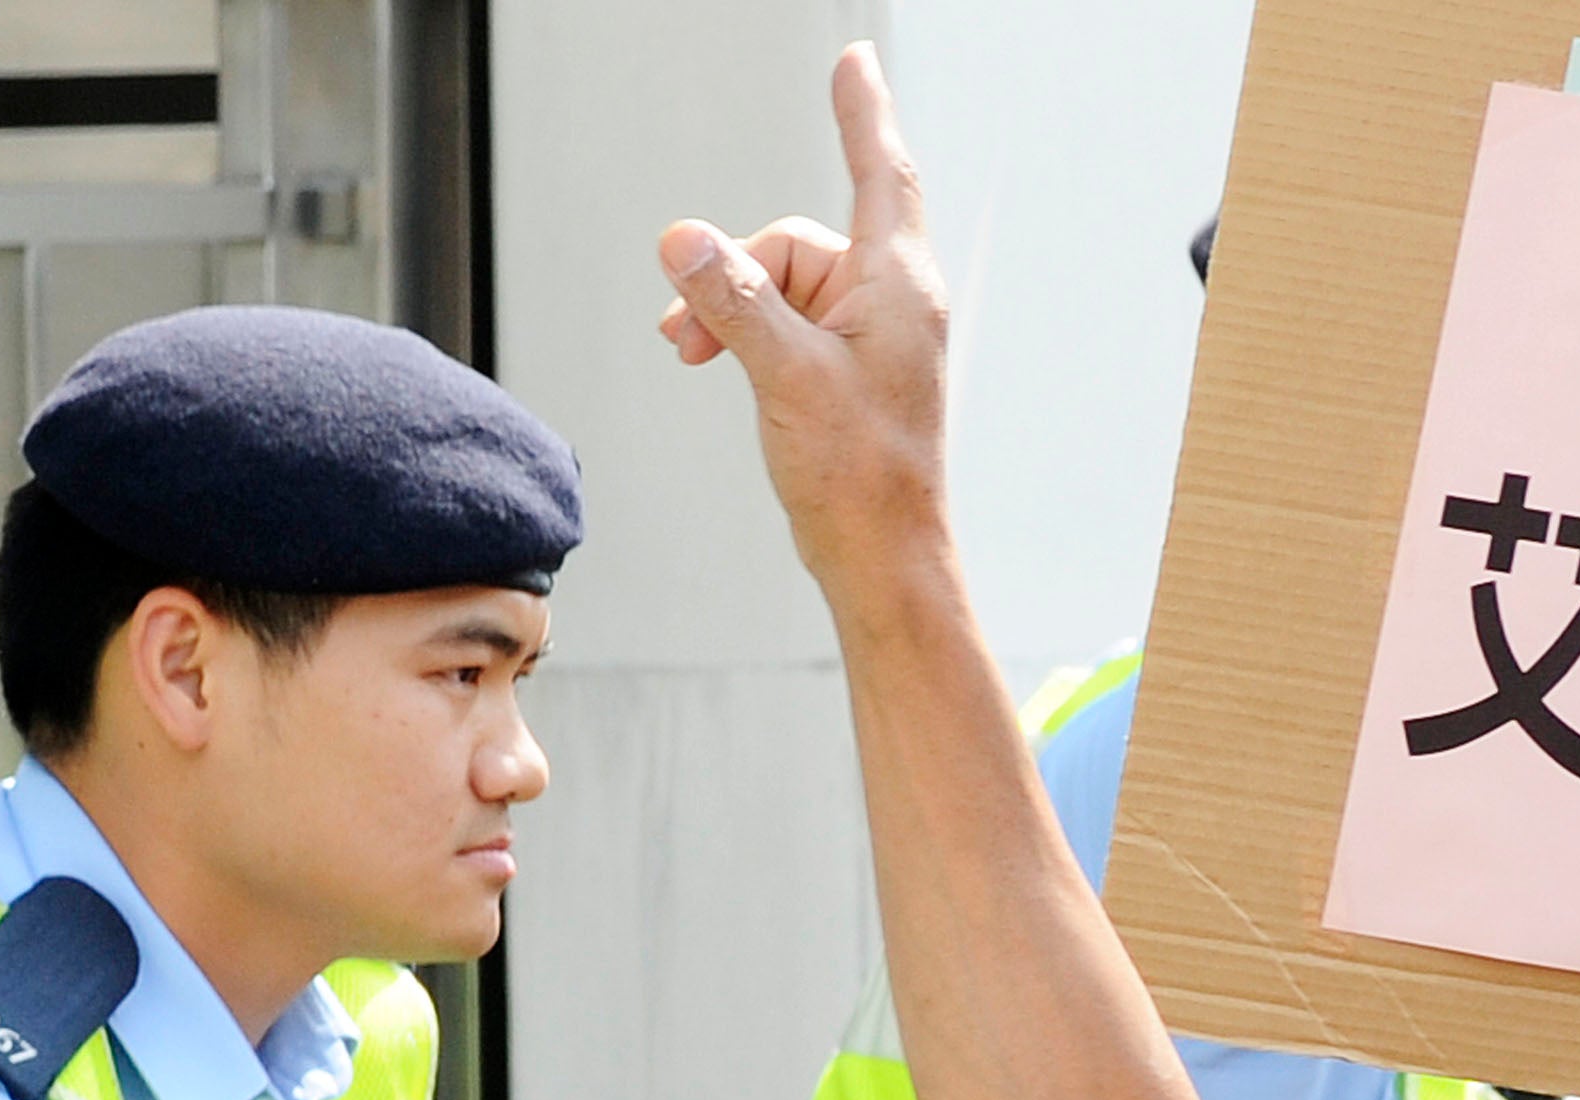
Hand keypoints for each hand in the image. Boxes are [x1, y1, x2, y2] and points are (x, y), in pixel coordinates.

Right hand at [653, 44, 950, 597]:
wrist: (882, 557)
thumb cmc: (857, 474)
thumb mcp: (783, 376)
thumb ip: (733, 302)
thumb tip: (684, 240)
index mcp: (896, 284)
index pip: (880, 172)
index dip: (861, 113)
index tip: (853, 63)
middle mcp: (891, 300)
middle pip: (799, 244)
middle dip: (734, 276)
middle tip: (683, 336)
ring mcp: (872, 336)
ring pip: (784, 287)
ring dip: (730, 312)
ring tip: (689, 355)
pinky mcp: (850, 370)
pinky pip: (790, 324)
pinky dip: (748, 335)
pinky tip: (715, 364)